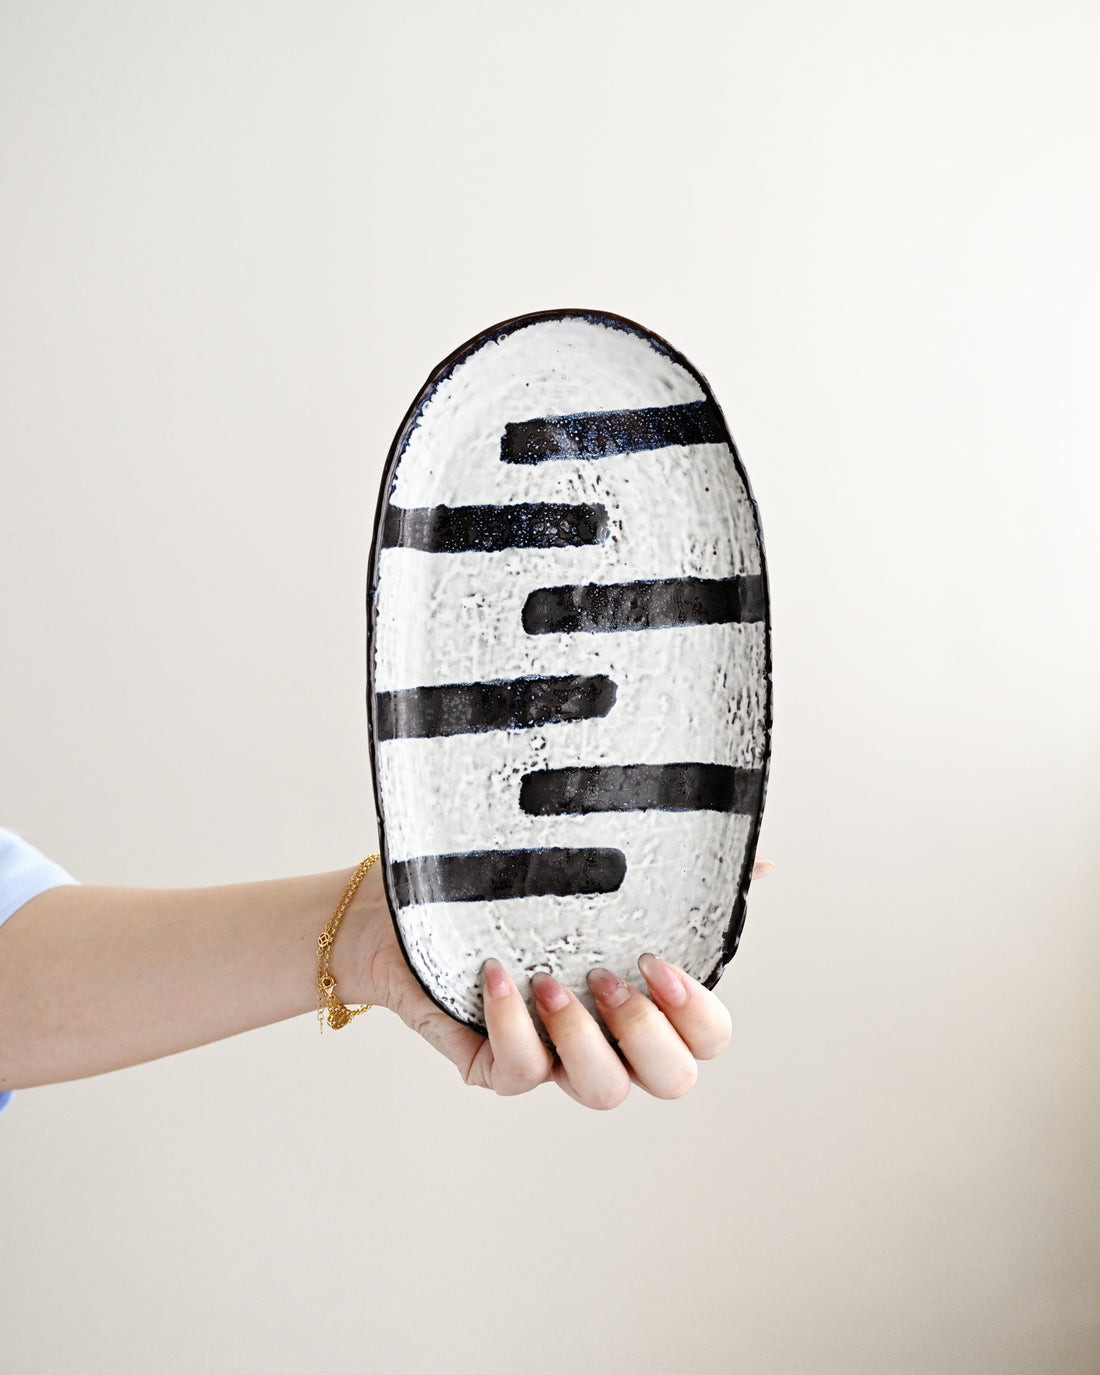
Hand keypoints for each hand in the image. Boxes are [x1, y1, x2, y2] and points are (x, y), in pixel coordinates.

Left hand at [358, 858, 773, 1108]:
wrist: (407, 908)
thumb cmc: (510, 892)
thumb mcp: (589, 875)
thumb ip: (674, 877)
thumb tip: (758, 861)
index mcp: (645, 999)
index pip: (708, 1037)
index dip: (697, 1012)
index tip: (656, 960)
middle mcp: (610, 1039)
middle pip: (673, 1081)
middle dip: (645, 1032)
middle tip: (605, 977)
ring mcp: (557, 1061)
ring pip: (603, 1093)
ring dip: (582, 1040)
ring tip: (548, 981)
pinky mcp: (499, 1068)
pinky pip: (520, 1074)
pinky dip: (512, 1024)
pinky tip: (498, 975)